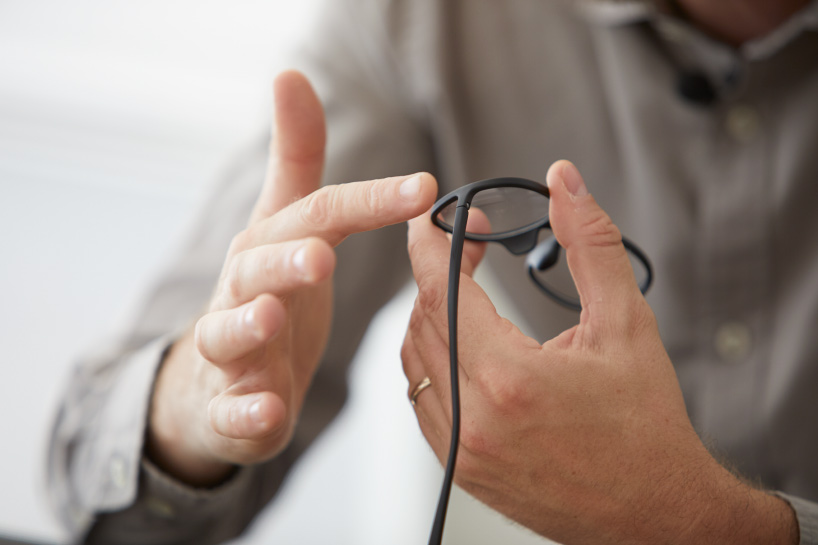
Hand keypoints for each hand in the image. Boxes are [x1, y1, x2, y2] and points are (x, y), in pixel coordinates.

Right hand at [147, 71, 436, 484]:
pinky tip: (268, 414)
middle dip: (287, 258)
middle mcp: (245, 291)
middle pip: (258, 268)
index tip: (424, 187)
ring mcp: (232, 351)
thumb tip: (293, 75)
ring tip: (274, 316)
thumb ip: (297, 159)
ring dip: (249, 323)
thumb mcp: (282, 224)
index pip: (320, 215)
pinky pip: (232, 414)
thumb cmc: (264, 295)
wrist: (213, 384)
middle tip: (321, 254)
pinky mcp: (229, 409)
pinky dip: (246, 414)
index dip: (370, 202)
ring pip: (228, 333)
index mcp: (271, 246)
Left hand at [402, 161, 796, 543]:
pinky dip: (431, 358)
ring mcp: (461, 450)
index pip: (443, 293)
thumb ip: (590, 245)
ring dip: (430, 315)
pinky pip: (422, 398)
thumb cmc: (646, 422)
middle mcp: (474, 419)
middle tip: (468, 248)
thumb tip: (564, 182)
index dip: (430, 246)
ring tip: (465, 289)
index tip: (428, 218)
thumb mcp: (627, 323)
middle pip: (424, 321)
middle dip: (438, 274)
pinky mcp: (460, 470)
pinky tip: (461, 341)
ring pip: (415, 359)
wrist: (656, 513)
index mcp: (511, 380)